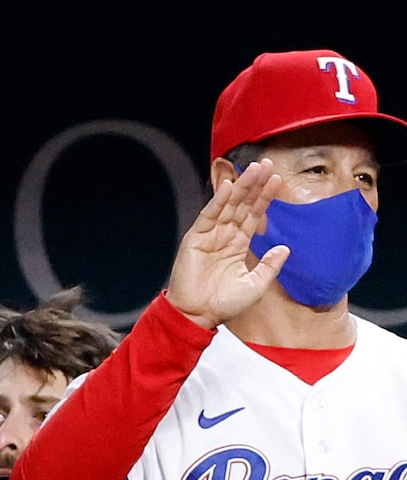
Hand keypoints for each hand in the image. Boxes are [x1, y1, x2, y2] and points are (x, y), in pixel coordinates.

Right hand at [165, 161, 287, 330]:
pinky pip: (209, 215)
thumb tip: (284, 248)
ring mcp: (210, 236)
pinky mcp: (195, 239)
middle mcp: (225, 236)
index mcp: (238, 245)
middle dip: (255, 184)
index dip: (265, 197)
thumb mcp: (256, 285)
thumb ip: (270, 266)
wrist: (197, 316)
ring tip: (254, 168)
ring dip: (241, 186)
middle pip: (243, 204)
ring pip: (228, 205)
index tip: (277, 180)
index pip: (254, 215)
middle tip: (268, 164)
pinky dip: (218, 200)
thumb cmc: (223, 304)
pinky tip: (229, 185)